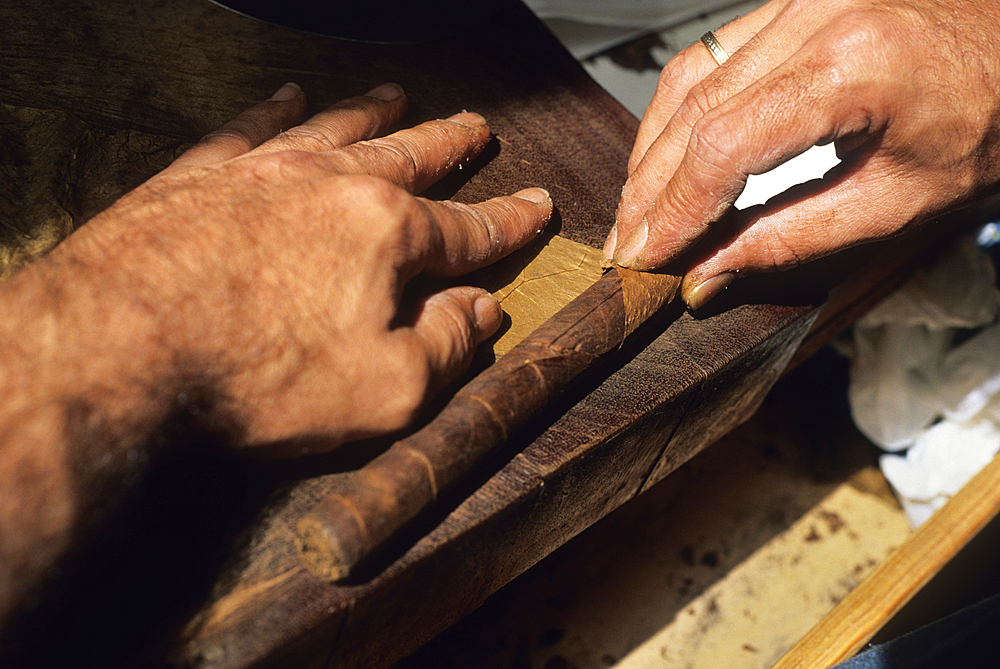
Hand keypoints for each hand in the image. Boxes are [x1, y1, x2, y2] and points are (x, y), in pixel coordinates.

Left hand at [0, 82, 552, 627]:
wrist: (115, 353)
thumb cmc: (254, 380)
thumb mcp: (384, 390)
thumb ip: (446, 347)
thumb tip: (481, 313)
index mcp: (386, 234)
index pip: (468, 228)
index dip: (510, 222)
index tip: (536, 206)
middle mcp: (330, 186)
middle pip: (408, 156)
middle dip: (449, 144)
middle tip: (475, 127)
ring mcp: (262, 173)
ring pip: (336, 128)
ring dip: (373, 113)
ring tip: (395, 94)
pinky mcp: (198, 177)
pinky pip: (250, 127)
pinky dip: (276, 109)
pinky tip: (289, 96)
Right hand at [605, 0, 999, 307]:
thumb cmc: (994, 119)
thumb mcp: (900, 203)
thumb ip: (792, 240)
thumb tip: (706, 275)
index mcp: (853, 66)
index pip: (723, 147)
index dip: (674, 211)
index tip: (645, 258)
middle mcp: (819, 15)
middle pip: (693, 110)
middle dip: (648, 190)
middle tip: (624, 248)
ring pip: (690, 78)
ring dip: (651, 152)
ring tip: (636, 212)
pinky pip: (714, 53)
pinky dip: (678, 110)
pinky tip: (664, 153)